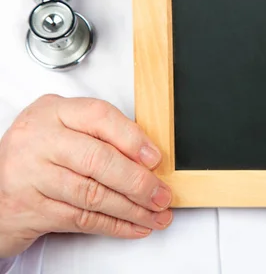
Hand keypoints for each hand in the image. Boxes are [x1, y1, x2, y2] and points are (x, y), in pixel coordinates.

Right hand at [0, 95, 172, 257]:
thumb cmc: (38, 154)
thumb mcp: (65, 129)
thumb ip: (100, 135)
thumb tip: (148, 157)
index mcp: (54, 112)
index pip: (99, 117)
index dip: (132, 138)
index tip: (155, 158)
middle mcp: (39, 139)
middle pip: (99, 160)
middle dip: (138, 182)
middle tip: (162, 195)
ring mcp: (31, 174)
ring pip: (93, 194)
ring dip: (131, 209)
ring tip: (156, 214)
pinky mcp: (31, 208)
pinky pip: (81, 219)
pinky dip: (114, 225)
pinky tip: (134, 226)